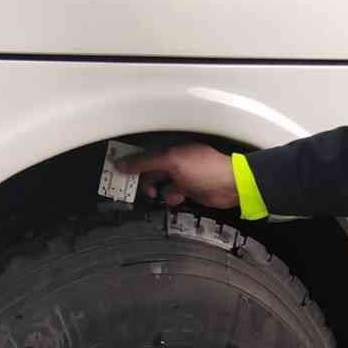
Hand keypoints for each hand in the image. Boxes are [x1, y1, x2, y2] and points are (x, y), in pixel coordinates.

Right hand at [117, 144, 237, 209]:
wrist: (231, 186)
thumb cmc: (208, 169)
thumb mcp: (172, 162)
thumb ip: (147, 163)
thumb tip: (125, 164)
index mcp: (170, 149)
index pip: (144, 154)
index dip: (130, 163)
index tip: (117, 172)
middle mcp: (175, 161)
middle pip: (150, 171)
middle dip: (142, 180)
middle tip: (135, 189)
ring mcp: (182, 175)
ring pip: (160, 184)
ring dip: (157, 190)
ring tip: (156, 194)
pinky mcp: (189, 189)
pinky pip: (172, 194)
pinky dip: (171, 197)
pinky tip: (176, 198)